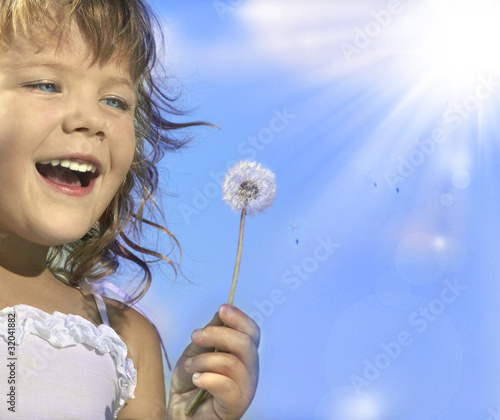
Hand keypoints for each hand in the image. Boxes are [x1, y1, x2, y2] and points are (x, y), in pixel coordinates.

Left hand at [167, 304, 259, 419]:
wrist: (180, 412)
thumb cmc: (191, 382)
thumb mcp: (198, 349)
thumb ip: (212, 331)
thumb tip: (223, 310)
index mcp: (244, 355)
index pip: (252, 332)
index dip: (239, 318)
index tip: (223, 309)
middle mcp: (250, 371)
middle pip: (245, 344)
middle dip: (217, 334)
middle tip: (195, 336)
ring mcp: (245, 390)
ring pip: (233, 363)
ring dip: (204, 360)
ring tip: (190, 366)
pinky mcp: (235, 407)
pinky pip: (226, 386)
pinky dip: (207, 378)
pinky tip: (197, 379)